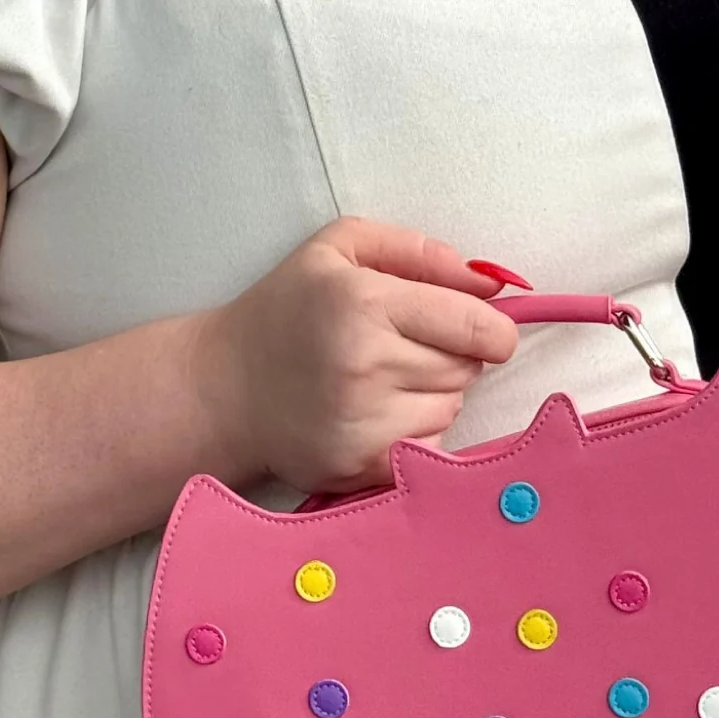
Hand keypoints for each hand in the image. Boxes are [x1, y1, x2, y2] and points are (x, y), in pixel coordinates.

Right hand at [193, 215, 520, 495]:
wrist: (224, 388)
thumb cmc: (288, 308)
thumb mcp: (340, 247)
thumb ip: (418, 251)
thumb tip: (490, 284)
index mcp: (365, 302)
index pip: (476, 327)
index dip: (494, 328)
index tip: (485, 328)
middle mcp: (366, 365)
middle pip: (467, 369)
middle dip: (456, 355)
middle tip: (410, 345)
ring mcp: (361, 424)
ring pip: (451, 409)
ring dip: (435, 394)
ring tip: (387, 379)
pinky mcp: (358, 470)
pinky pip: (428, 449)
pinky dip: (416, 432)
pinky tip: (379, 414)